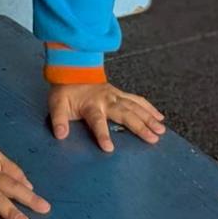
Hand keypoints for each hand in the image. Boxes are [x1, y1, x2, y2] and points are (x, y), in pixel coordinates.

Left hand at [48, 83, 165, 151]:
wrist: (73, 70)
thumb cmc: (66, 91)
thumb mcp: (56, 104)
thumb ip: (58, 120)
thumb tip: (61, 135)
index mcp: (91, 105)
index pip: (97, 121)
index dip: (103, 134)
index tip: (109, 148)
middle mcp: (106, 100)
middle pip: (125, 114)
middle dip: (139, 127)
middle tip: (152, 139)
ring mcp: (115, 95)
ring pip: (135, 107)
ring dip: (149, 118)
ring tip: (161, 130)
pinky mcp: (120, 94)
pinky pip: (137, 100)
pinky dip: (149, 108)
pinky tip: (160, 117)